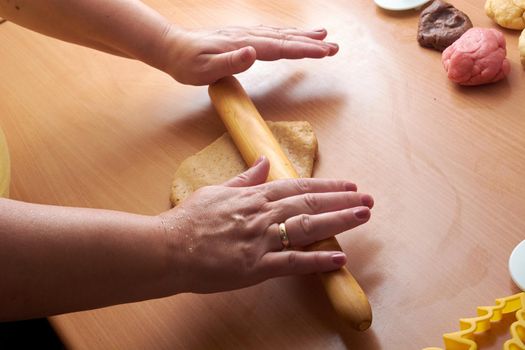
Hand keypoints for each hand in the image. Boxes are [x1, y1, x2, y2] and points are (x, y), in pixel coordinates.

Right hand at [159, 157, 372, 293]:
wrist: (167, 247)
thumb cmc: (188, 219)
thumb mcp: (216, 191)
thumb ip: (244, 179)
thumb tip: (262, 161)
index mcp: (253, 196)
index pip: (298, 186)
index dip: (326, 186)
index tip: (348, 185)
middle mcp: (262, 214)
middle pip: (310, 204)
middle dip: (341, 201)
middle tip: (367, 199)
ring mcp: (261, 240)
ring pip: (308, 227)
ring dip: (339, 221)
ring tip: (363, 216)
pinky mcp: (256, 266)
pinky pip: (293, 263)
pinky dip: (317, 260)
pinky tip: (339, 257)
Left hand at [162, 25, 338, 84]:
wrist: (171, 48)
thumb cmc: (186, 63)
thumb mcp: (203, 69)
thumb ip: (229, 62)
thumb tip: (253, 53)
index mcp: (242, 45)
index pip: (279, 48)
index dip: (303, 50)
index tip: (324, 51)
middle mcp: (247, 37)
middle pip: (285, 39)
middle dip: (311, 43)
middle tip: (334, 47)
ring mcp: (245, 35)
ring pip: (279, 35)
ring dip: (302, 36)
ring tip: (323, 36)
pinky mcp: (241, 37)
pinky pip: (270, 35)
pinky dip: (286, 35)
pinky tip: (292, 36)